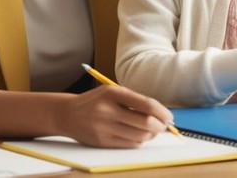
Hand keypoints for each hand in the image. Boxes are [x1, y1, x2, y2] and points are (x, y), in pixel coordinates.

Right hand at [56, 85, 174, 147]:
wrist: (67, 114)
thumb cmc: (95, 101)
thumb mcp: (112, 92)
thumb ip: (134, 100)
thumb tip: (161, 113)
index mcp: (113, 93)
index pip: (146, 104)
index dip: (162, 112)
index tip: (169, 116)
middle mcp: (108, 110)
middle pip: (145, 122)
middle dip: (160, 126)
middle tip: (163, 125)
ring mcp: (104, 127)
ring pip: (140, 136)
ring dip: (151, 134)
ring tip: (152, 130)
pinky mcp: (102, 142)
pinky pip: (130, 144)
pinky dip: (140, 141)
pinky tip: (140, 135)